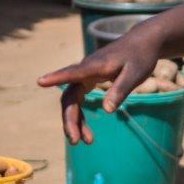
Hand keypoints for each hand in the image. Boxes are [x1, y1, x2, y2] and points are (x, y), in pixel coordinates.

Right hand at [36, 29, 161, 144]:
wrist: (143, 42)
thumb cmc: (140, 56)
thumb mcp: (135, 74)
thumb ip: (120, 90)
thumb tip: (107, 111)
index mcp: (95, 66)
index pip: (73, 72)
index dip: (57, 77)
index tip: (41, 81)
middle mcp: (86, 70)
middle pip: (70, 96)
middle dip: (70, 119)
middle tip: (76, 141)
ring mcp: (85, 75)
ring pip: (72, 101)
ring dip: (75, 121)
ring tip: (86, 141)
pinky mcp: (89, 79)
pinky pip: (78, 99)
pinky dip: (81, 115)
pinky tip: (86, 131)